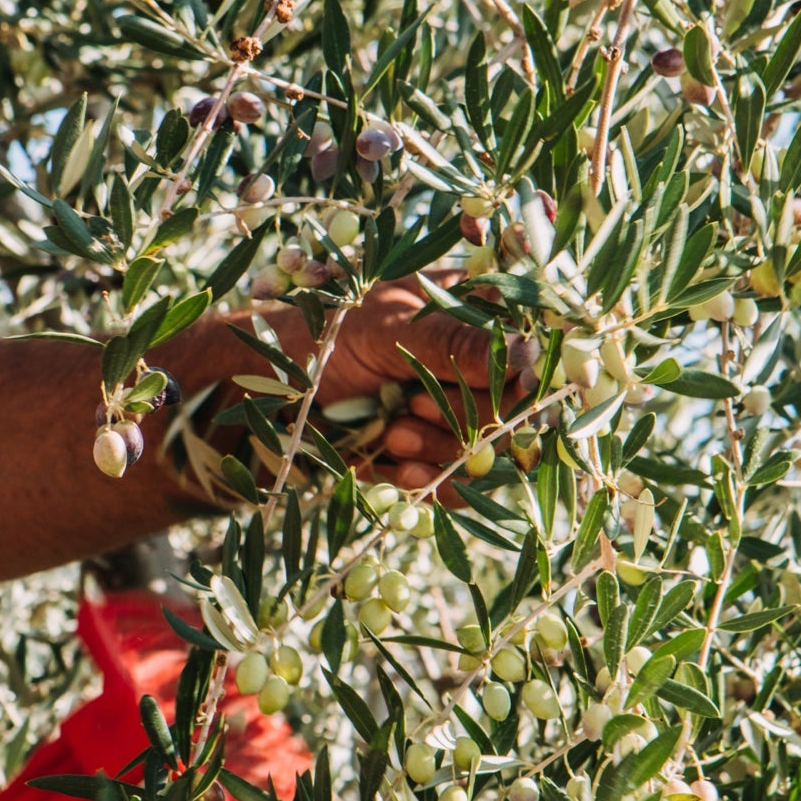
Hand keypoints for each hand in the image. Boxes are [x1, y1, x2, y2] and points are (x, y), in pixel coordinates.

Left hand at [262, 280, 520, 490]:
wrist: (273, 383)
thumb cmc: (328, 330)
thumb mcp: (387, 324)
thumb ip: (453, 342)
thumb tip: (527, 353)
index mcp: (473, 314)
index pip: (528, 349)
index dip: (524, 375)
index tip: (512, 389)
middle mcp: (474, 367)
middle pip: (513, 409)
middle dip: (467, 416)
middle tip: (413, 406)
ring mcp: (456, 415)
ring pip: (487, 451)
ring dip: (441, 450)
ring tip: (392, 434)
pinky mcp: (433, 457)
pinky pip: (459, 485)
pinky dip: (436, 485)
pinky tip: (404, 475)